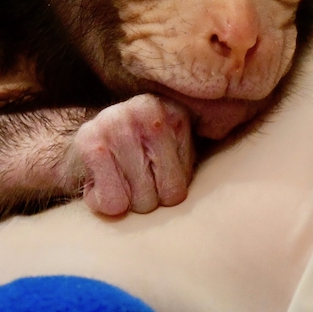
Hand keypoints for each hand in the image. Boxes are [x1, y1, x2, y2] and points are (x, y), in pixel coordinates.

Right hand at [65, 94, 193, 215]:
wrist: (77, 149)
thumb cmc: (134, 160)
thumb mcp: (169, 154)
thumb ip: (194, 160)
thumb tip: (235, 189)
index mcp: (174, 112)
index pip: (180, 186)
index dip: (163, 191)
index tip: (150, 175)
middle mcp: (146, 109)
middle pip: (164, 195)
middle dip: (146, 199)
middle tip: (131, 180)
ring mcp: (116, 122)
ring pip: (139, 199)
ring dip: (125, 201)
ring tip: (116, 179)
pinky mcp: (89, 141)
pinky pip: (112, 201)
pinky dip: (102, 202)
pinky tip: (98, 181)